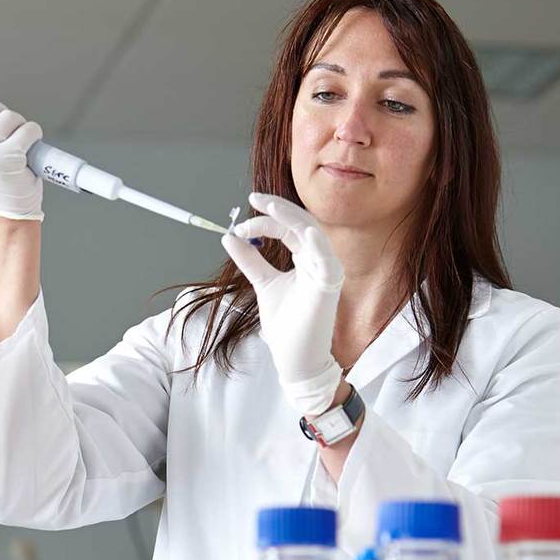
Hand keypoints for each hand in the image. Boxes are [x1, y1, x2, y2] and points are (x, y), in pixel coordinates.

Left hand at [221, 193, 343, 415]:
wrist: (296, 360)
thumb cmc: (287, 325)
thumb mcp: (263, 284)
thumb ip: (250, 261)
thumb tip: (229, 237)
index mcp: (305, 258)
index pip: (286, 228)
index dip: (264, 222)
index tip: (239, 228)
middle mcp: (318, 261)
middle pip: (301, 223)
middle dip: (277, 209)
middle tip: (254, 199)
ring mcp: (326, 272)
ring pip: (313, 234)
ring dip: (292, 218)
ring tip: (270, 207)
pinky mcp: (329, 287)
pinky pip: (327, 261)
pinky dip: (318, 245)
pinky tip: (305, 232)